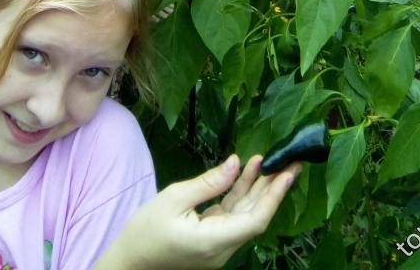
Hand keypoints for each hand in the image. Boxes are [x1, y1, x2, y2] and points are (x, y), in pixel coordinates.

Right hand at [94, 154, 300, 269]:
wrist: (129, 262)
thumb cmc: (145, 231)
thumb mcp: (174, 198)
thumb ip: (208, 183)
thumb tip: (236, 163)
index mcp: (214, 241)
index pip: (255, 220)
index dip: (274, 196)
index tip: (287, 173)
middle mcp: (222, 248)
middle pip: (255, 216)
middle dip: (273, 188)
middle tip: (291, 160)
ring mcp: (218, 245)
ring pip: (244, 214)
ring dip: (257, 188)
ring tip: (272, 160)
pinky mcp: (211, 239)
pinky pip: (232, 215)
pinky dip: (240, 193)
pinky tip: (247, 171)